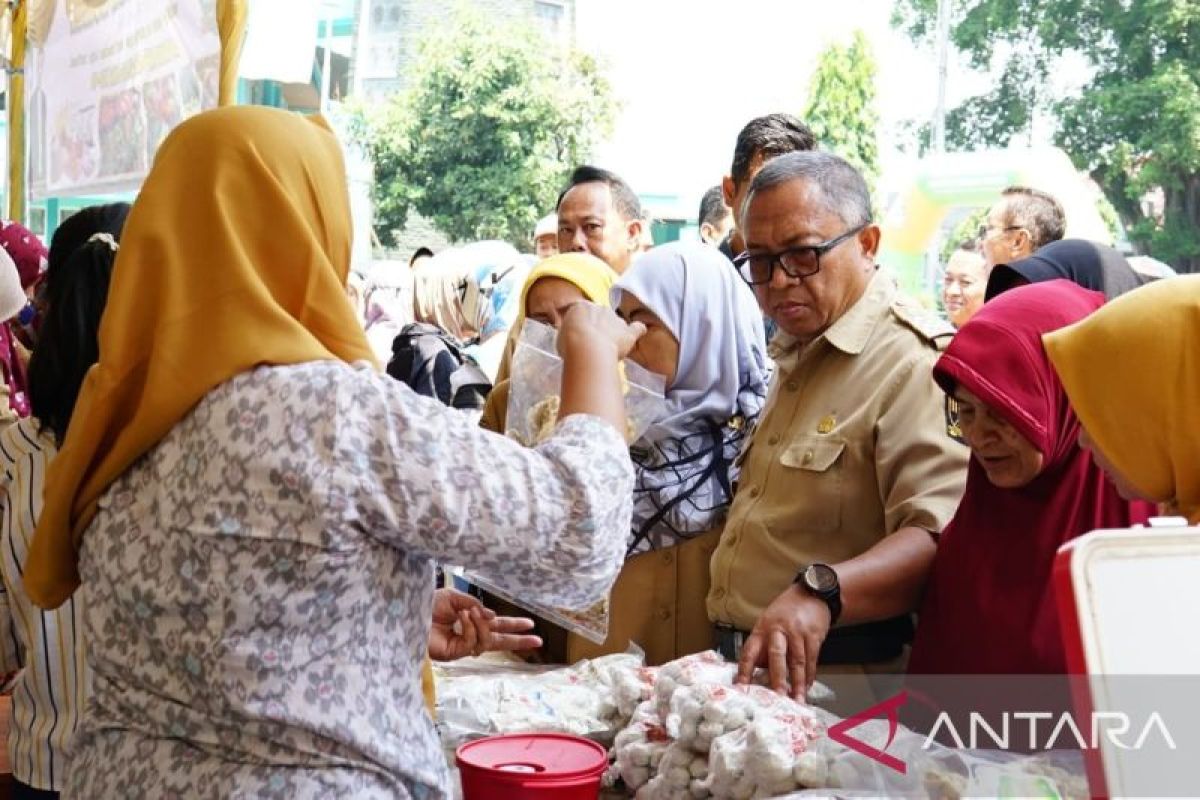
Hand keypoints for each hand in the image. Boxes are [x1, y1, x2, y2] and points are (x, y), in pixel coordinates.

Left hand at [428, 588, 542, 660]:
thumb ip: (474, 605)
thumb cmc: (426, 605)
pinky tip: (462, 618)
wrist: (408, 613)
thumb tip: (492, 616)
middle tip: (538, 640)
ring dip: (482, 624)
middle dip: (518, 640)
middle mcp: (469, 636)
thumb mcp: (453, 598)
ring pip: (486, 641)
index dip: (513, 625)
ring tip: (468, 613)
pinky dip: (470, 628)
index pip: (497, 626)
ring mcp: (462, 646)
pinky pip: (472, 642)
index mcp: (471, 621)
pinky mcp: (454, 653)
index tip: (531, 624)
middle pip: (499, 641)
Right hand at [557, 303, 645, 360]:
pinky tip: (637, 334)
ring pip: (617, 324)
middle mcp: (600, 308)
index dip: (582, 324)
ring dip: (615, 333)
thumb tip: (571, 337)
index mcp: (582, 307)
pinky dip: (638, 330)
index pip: (583, 312)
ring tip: (609, 348)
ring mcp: (616, 320)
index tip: (580, 335)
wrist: (587, 349)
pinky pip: (638, 328)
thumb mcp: (561, 335)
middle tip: (593, 344)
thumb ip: (569, 332)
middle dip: (599, 328)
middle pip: (602, 316)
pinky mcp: (628, 332)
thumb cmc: (570, 345)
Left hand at [735, 585, 831, 700]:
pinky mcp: (814, 635)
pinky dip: (809, 675)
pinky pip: (811, 659)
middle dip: (777, 678)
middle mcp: (778, 630)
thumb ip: (764, 645)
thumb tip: (757, 672)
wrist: (812, 593)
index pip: (750, 651)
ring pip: (797, 661)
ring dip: (798, 683)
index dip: (744, 670)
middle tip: (777, 696)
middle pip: (776, 655)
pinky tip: (807, 686)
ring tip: (797, 699)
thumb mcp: (768, 622)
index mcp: (762, 629)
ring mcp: (797, 632)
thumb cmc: (786, 611)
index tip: (742, 687)